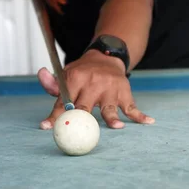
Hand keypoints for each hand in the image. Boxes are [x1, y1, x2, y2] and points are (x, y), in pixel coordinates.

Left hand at [37, 50, 154, 129]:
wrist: (106, 57)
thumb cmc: (83, 73)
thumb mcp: (66, 73)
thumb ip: (53, 82)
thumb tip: (41, 74)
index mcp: (76, 78)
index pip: (64, 100)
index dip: (55, 115)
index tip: (46, 127)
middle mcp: (93, 83)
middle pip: (85, 106)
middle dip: (80, 119)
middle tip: (77, 131)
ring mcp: (110, 88)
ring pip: (109, 107)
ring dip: (112, 118)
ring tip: (116, 126)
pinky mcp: (124, 93)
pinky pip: (132, 107)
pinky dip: (140, 116)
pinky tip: (148, 122)